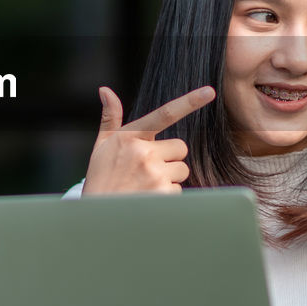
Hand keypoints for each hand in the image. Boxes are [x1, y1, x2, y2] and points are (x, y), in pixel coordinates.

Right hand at [82, 85, 215, 194]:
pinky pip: (179, 190)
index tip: (209, 91)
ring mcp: (154, 173)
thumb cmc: (101, 177)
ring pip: (182, 170)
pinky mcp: (162, 193)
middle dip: (170, 158)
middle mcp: (144, 152)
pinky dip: (167, 195)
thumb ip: (110, 118)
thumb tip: (106, 91)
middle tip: (147, 169)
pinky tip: (148, 197)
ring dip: (170, 177)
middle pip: (180, 148)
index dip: (189, 102)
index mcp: (130, 136)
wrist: (97, 214)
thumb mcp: (101, 146)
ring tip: (145, 185)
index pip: (165, 114)